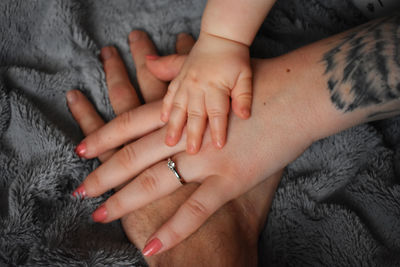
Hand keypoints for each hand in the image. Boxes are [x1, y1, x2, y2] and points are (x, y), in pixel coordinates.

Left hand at [68, 30, 280, 265]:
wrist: (300, 94)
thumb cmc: (261, 81)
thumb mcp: (217, 73)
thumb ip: (181, 69)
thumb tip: (153, 62)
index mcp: (184, 110)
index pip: (130, 123)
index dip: (102, 135)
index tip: (80, 148)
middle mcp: (189, 136)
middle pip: (133, 156)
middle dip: (103, 174)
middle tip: (79, 190)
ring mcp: (208, 161)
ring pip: (155, 183)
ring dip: (123, 201)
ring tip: (99, 214)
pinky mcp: (232, 181)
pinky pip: (196, 211)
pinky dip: (174, 230)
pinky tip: (152, 247)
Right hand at [159, 31, 252, 152]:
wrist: (221, 37)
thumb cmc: (235, 58)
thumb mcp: (245, 76)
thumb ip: (244, 96)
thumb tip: (245, 115)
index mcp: (216, 86)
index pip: (218, 113)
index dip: (218, 130)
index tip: (218, 147)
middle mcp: (198, 86)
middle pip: (196, 114)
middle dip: (193, 134)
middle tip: (190, 152)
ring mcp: (186, 82)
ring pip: (178, 107)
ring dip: (174, 126)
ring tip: (169, 142)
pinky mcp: (179, 78)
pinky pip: (169, 94)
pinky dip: (164, 107)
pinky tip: (162, 120)